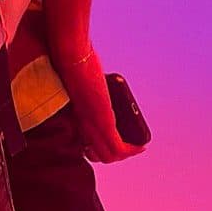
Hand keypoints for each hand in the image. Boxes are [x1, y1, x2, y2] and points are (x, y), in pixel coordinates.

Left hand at [56, 48, 144, 163]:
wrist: (71, 55)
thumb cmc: (70, 61)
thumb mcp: (77, 80)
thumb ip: (82, 85)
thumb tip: (87, 77)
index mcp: (73, 117)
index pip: (84, 145)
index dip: (96, 148)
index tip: (111, 141)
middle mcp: (81, 124)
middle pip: (96, 154)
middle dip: (112, 154)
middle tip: (127, 146)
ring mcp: (91, 124)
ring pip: (107, 155)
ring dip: (124, 154)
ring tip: (135, 147)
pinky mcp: (103, 121)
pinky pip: (118, 148)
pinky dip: (132, 151)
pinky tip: (141, 147)